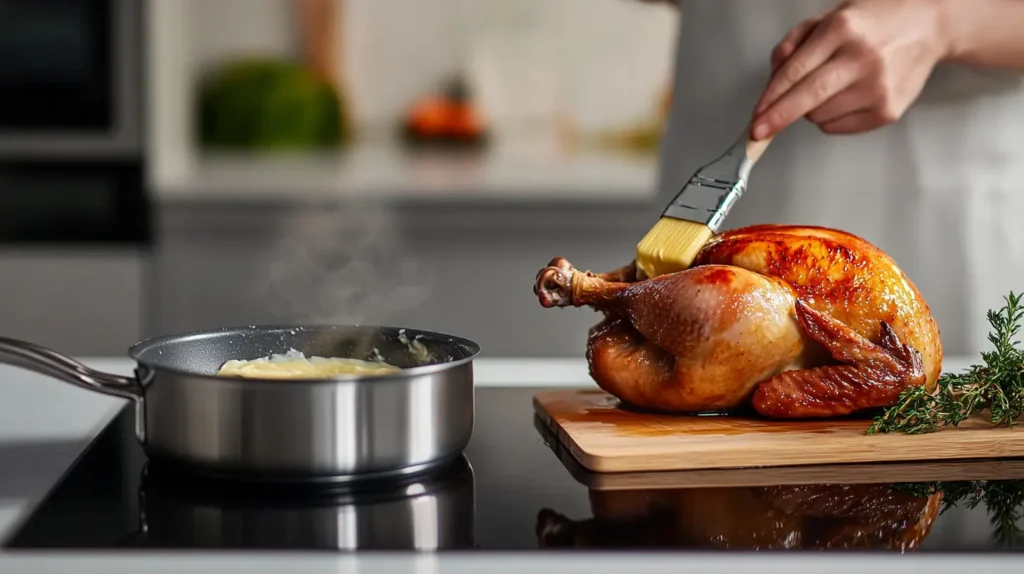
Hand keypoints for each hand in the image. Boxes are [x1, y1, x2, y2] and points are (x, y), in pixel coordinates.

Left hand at [750, 0, 951, 138]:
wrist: (929, 25)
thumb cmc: (874, 21)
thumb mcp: (830, 17)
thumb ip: (795, 43)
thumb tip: (773, 78)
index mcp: (842, 30)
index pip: (796, 71)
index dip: (771, 98)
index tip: (756, 115)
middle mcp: (862, 58)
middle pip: (808, 98)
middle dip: (778, 118)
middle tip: (758, 132)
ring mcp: (878, 87)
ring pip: (819, 116)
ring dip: (810, 110)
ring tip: (830, 87)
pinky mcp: (888, 110)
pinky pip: (839, 127)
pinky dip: (830, 119)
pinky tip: (845, 98)